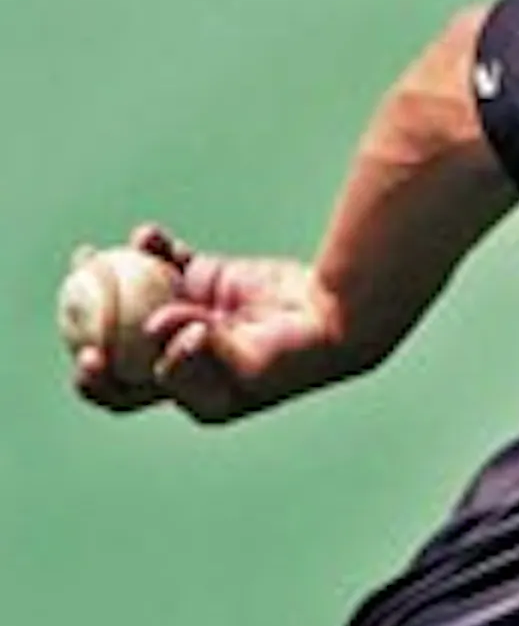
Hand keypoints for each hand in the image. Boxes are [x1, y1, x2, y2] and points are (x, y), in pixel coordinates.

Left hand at [72, 224, 344, 423]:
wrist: (336, 316)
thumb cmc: (297, 356)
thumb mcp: (248, 369)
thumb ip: (200, 353)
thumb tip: (153, 327)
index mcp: (185, 390)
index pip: (127, 389)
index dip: (99, 378)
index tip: (88, 354)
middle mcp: (180, 353)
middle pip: (118, 339)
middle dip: (87, 318)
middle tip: (76, 290)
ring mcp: (191, 314)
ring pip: (137, 296)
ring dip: (111, 275)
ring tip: (89, 255)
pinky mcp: (207, 280)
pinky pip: (170, 262)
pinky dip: (153, 249)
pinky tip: (145, 235)